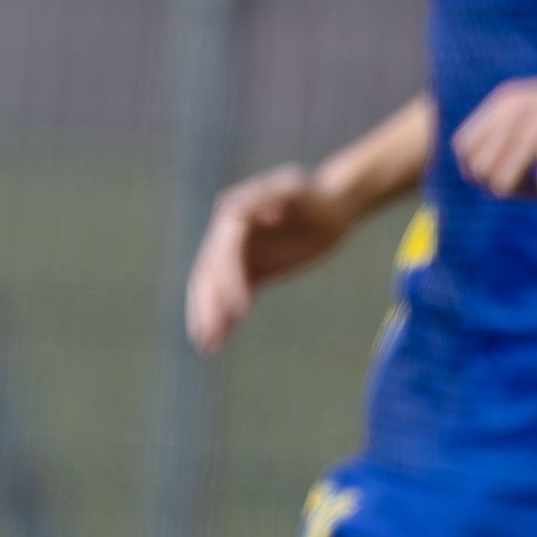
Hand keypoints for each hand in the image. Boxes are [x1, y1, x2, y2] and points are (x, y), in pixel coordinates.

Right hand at [180, 167, 348, 352]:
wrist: (330, 206)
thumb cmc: (314, 196)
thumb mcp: (295, 189)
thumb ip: (267, 196)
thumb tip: (237, 212)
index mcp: (232, 215)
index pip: (224, 252)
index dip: (228, 280)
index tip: (239, 310)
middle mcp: (226, 237)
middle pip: (210, 274)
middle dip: (209, 306)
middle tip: (210, 336)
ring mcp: (235, 255)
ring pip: (213, 289)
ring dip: (208, 317)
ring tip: (207, 346)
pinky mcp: (249, 270)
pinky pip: (230, 295)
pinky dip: (223, 318)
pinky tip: (218, 341)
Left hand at [450, 60, 536, 201]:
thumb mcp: (536, 104)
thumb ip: (508, 126)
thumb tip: (483, 171)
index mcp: (504, 102)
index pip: (463, 146)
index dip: (475, 170)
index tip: (499, 178)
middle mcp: (512, 116)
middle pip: (479, 171)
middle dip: (501, 185)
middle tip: (530, 183)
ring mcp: (534, 133)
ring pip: (502, 185)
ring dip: (527, 192)